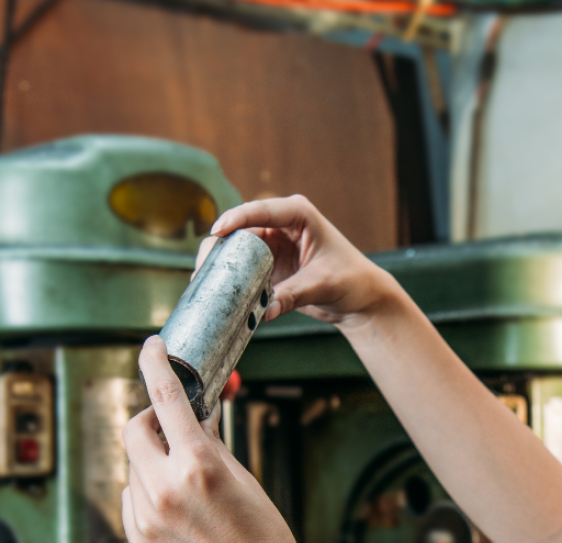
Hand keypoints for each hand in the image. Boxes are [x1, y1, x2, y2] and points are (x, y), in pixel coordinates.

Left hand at [121, 335, 314, 542]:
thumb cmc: (263, 538)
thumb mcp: (242, 478)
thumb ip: (209, 443)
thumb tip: (194, 414)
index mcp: (197, 465)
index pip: (165, 398)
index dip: (154, 364)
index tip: (149, 348)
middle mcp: (164, 489)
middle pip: (134, 430)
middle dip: (148, 421)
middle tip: (168, 427)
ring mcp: (146, 517)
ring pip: (133, 468)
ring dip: (153, 463)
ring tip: (187, 487)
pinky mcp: (138, 540)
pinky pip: (130, 498)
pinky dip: (147, 493)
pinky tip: (178, 512)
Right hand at [198, 195, 403, 330]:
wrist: (360, 298)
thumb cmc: (351, 280)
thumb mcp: (323, 285)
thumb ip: (293, 295)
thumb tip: (265, 312)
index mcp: (298, 214)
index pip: (261, 211)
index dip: (236, 219)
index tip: (217, 231)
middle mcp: (280, 225)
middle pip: (240, 230)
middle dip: (219, 248)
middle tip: (202, 270)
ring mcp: (271, 245)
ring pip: (235, 250)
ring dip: (220, 266)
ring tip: (201, 284)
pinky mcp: (266, 266)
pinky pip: (242, 270)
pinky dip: (230, 281)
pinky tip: (214, 295)